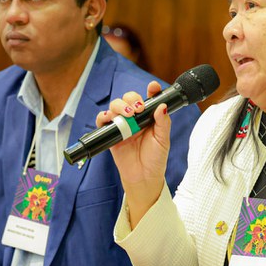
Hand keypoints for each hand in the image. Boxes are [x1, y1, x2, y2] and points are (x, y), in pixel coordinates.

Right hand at [96, 81, 170, 226]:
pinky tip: (109, 118)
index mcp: (149, 118)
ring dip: (119, 106)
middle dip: (132, 99)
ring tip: (128, 115)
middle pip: (129, 99)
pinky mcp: (111, 134)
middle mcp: (135, 119)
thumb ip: (163, 123)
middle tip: (138, 109)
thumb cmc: (155, 159)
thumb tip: (162, 106)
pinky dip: (103, 116)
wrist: (144, 178)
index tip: (153, 87)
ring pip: (115, 106)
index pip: (149, 99)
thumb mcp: (163, 140)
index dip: (151, 90)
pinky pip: (103, 121)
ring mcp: (122, 125)